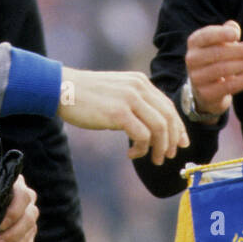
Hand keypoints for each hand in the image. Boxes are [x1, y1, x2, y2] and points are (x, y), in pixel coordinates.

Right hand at [58, 68, 188, 163]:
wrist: (61, 88)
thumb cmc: (86, 95)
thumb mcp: (117, 92)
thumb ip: (135, 102)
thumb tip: (152, 126)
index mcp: (140, 82)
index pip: (168, 106)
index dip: (178, 127)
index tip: (181, 143)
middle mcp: (139, 87)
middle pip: (168, 117)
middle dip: (172, 140)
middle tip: (167, 156)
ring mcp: (129, 99)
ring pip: (159, 128)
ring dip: (159, 147)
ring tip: (152, 159)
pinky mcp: (118, 112)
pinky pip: (142, 135)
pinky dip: (141, 149)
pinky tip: (131, 153)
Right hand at [185, 21, 242, 114]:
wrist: (209, 90)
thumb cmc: (219, 59)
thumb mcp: (222, 43)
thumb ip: (228, 32)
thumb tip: (233, 27)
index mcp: (195, 42)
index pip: (206, 36)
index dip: (220, 34)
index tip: (236, 34)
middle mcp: (191, 59)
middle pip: (217, 53)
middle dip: (240, 50)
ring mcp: (196, 78)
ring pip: (222, 69)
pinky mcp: (206, 94)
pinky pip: (228, 86)